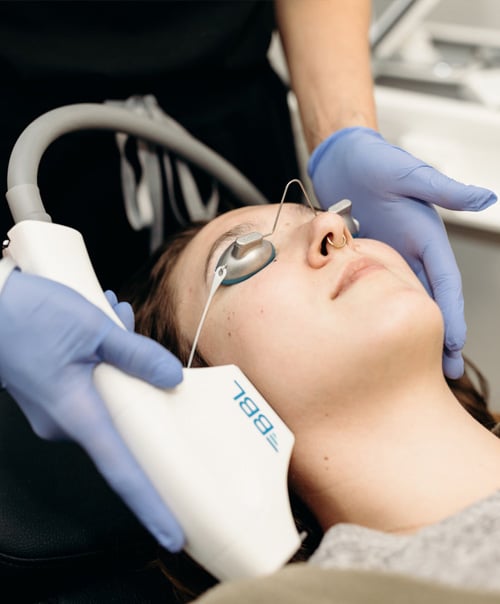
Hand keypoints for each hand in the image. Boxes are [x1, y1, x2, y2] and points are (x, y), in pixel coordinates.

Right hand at [0, 270, 184, 550]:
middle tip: (126, 323)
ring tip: (113, 312)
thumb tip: (172, 377)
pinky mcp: (49, 391)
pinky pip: (88, 381)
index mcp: (76, 415)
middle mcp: (64, 422)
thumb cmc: (30, 316)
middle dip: (137, 370)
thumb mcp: (94, 328)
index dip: (149, 506)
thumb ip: (136, 355)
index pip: (121, 471)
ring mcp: (54, 408)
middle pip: (123, 411)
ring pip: (106, 389)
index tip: (172, 536)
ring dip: (118, 353)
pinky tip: (102, 317)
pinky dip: (100, 354)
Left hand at [308, 127, 496, 378]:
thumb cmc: (375, 161)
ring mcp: (386, 257)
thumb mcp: (410, 174)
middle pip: (428, 300)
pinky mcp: (361, 259)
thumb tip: (485, 196)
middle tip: (444, 372)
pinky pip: (369, 292)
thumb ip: (444, 189)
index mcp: (426, 236)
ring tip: (413, 364)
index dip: (451, 313)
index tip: (455, 344)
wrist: (342, 158)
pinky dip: (377, 314)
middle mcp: (410, 251)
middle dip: (438, 335)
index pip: (444, 282)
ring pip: (401, 301)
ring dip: (408, 330)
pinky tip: (375, 335)